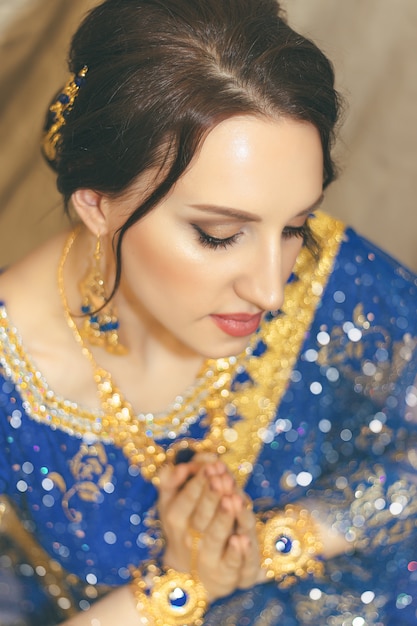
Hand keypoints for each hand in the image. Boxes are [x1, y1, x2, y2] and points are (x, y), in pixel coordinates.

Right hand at [157, 454, 259, 600]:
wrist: (199, 571)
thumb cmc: (189, 524)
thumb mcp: (175, 502)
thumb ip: (177, 479)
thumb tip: (187, 463)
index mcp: (176, 520)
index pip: (183, 502)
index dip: (195, 485)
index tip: (208, 467)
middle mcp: (190, 539)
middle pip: (199, 518)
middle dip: (210, 497)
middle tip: (219, 477)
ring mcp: (208, 557)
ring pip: (216, 537)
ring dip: (224, 518)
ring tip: (232, 498)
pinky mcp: (227, 571)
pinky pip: (232, 563)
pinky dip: (237, 553)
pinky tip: (242, 538)